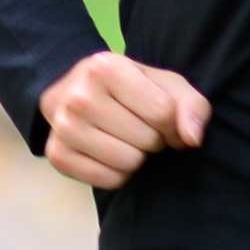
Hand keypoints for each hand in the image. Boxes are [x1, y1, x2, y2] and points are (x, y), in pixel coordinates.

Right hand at [37, 52, 209, 189]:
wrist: (74, 92)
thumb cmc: (131, 89)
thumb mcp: (166, 84)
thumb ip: (192, 106)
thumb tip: (192, 139)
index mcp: (106, 68)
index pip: (163, 113)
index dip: (174, 123)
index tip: (165, 120)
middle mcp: (79, 97)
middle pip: (146, 140)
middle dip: (153, 138)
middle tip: (140, 126)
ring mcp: (63, 128)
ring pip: (129, 163)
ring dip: (137, 156)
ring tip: (126, 138)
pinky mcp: (57, 156)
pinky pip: (110, 181)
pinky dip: (119, 172)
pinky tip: (110, 152)